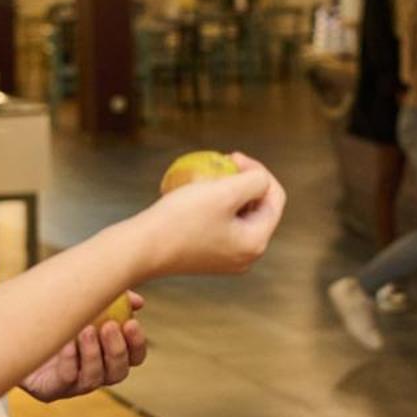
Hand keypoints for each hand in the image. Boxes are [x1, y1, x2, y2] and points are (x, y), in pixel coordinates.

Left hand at [21, 299, 148, 401]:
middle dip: (116, 350)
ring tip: (84, 329)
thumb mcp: (83, 301)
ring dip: (92, 354)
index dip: (137, 344)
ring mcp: (73, 386)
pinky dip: (68, 360)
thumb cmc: (57, 314)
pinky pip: (65, 379)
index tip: (131, 322)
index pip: (134, 357)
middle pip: (118, 373)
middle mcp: (96, 374)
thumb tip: (138, 302)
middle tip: (108, 326)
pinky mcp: (51, 391)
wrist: (14, 329)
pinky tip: (64, 342)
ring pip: (93, 379)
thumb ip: (111, 299)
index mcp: (109, 356)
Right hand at [133, 153, 285, 277]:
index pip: (275, 198)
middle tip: (224, 162)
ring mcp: (227, 260)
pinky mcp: (208, 257)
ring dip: (230, 192)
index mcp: (256, 242)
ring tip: (210, 177)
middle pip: (259, 208)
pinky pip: (222, 226)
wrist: (142, 248)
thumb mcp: (225, 192)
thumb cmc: (182, 219)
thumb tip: (262, 180)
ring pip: (240, 216)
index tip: (233, 156)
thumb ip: (255, 181)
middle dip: (245, 182)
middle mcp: (247, 257)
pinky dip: (216, 207)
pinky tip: (197, 195)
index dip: (260, 171)